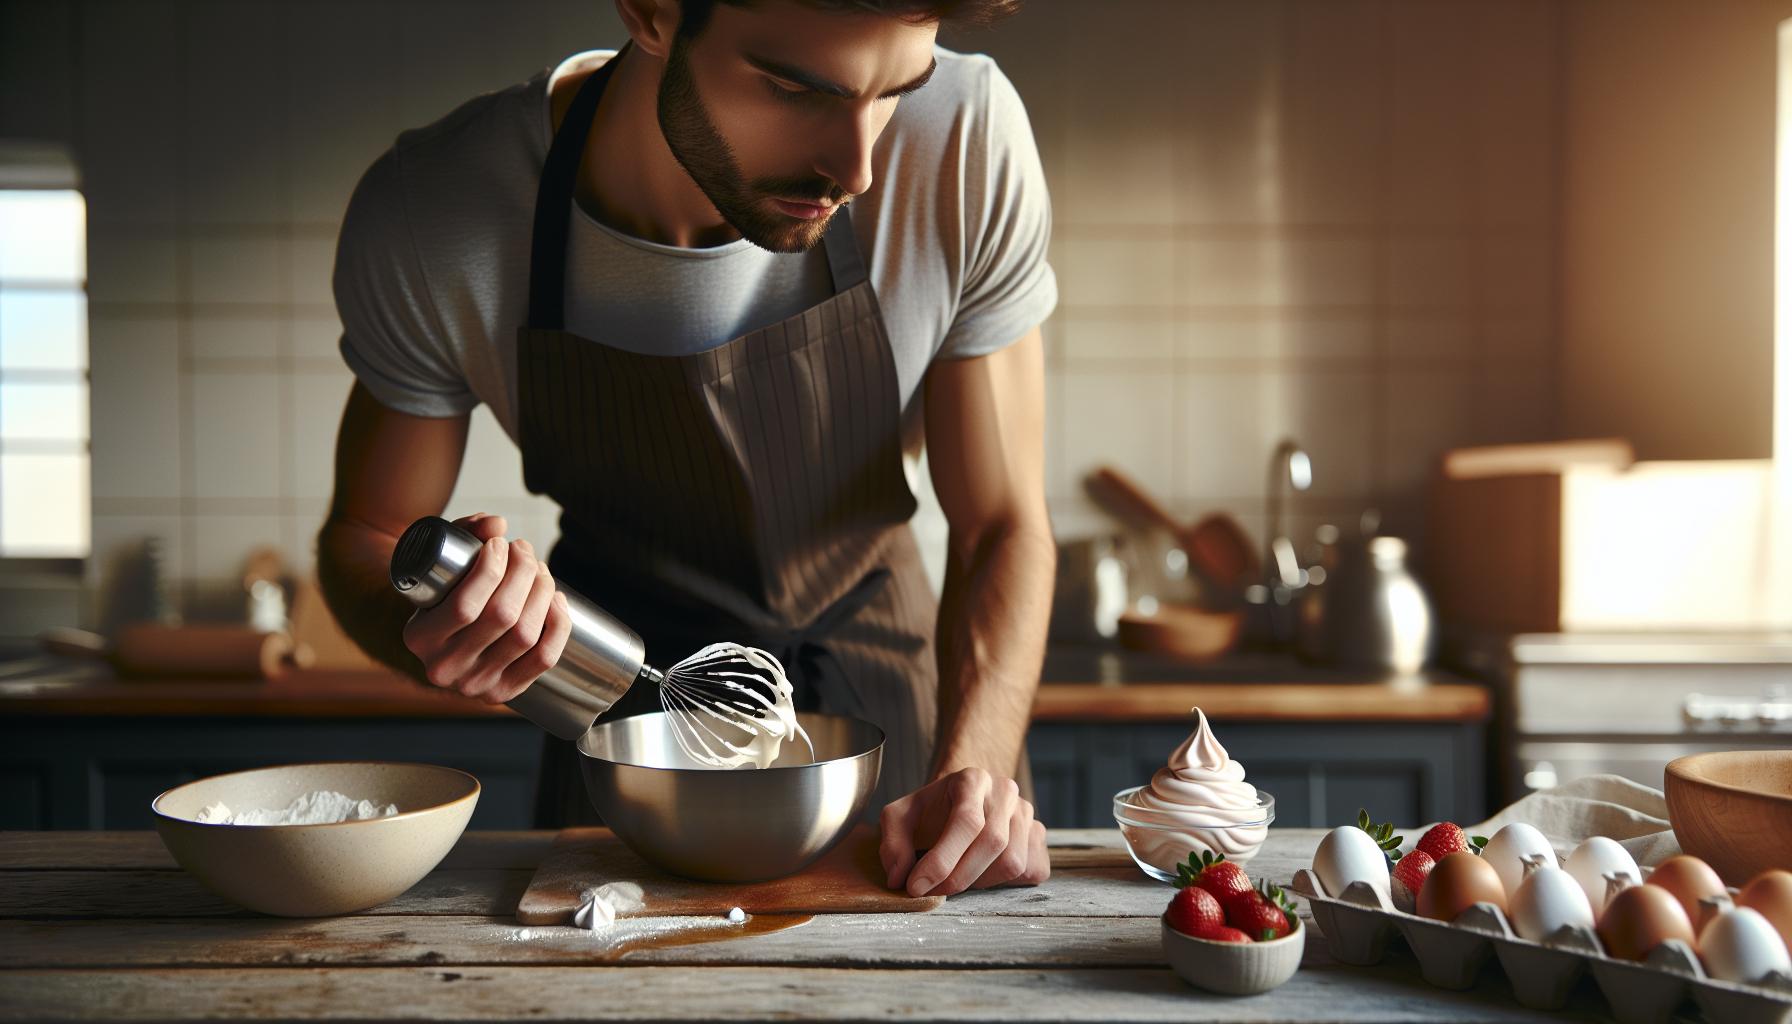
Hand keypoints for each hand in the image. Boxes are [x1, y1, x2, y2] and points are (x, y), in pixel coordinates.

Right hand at [401, 512, 571, 704]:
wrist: (444, 639)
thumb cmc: (446, 591)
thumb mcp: (443, 561)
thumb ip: (465, 532)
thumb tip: (497, 523)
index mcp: (419, 638)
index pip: (464, 606)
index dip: (491, 568)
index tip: (500, 543)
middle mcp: (445, 667)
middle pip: (502, 617)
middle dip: (522, 573)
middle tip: (524, 550)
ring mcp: (476, 684)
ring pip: (525, 635)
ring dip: (542, 593)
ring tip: (539, 571)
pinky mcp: (505, 692)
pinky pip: (544, 658)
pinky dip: (559, 623)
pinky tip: (555, 599)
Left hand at [879, 766, 1049, 896]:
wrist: (964, 799)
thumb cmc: (932, 810)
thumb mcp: (900, 816)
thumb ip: (893, 843)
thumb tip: (899, 877)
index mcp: (971, 779)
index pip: (967, 822)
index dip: (942, 860)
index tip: (916, 886)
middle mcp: (1005, 792)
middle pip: (993, 844)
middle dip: (959, 877)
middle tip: (934, 891)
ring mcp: (1027, 813)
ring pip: (1013, 862)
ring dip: (980, 882)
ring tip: (959, 876)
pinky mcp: (1039, 836)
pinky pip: (1032, 871)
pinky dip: (1006, 883)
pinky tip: (982, 873)